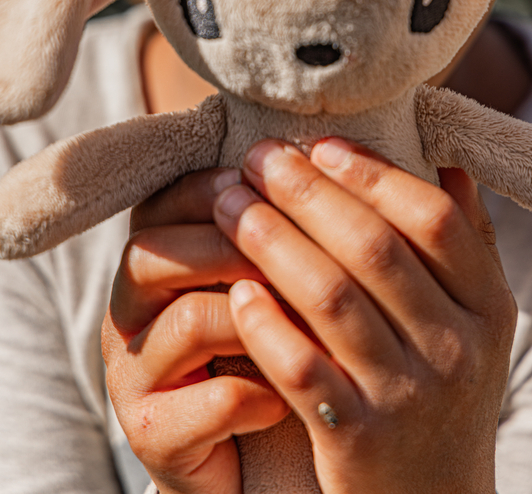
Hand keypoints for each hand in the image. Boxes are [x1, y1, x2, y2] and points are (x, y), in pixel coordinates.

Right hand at [102, 169, 289, 493]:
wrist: (242, 454)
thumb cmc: (260, 344)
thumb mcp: (260, 277)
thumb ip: (272, 227)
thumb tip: (320, 157)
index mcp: (152, 259)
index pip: (164, 203)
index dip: (215, 189)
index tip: (268, 185)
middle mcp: (129, 311)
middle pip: (153, 253)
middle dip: (231, 245)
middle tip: (297, 253)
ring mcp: (133, 374)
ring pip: (185, 322)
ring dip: (255, 318)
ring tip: (309, 324)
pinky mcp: (151, 435)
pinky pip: (201, 405)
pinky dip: (254, 396)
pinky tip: (290, 395)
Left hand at [217, 138, 516, 493]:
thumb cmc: (443, 392)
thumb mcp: (476, 323)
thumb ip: (466, 242)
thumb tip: (448, 161)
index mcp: (488, 307)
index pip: (433, 218)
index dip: (373, 173)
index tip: (320, 144)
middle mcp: (458, 349)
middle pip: (374, 248)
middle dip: (306, 193)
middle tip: (257, 157)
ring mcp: (409, 398)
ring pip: (330, 299)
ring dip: (272, 241)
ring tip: (230, 204)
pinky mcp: (359, 444)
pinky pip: (302, 370)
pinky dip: (266, 325)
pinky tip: (237, 290)